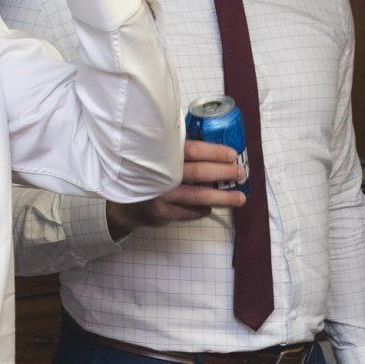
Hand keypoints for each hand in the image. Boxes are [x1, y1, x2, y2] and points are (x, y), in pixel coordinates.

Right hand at [105, 140, 246, 238]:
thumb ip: (178, 151)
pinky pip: (190, 212)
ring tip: (240, 197)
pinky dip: (203, 209)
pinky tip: (211, 206)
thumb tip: (214, 149)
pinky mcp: (161, 213)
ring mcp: (160, 195)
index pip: (193, 150)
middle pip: (199, 173)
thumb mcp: (157, 157)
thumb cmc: (148, 175)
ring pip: (198, 196)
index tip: (232, 155)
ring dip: (222, 197)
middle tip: (241, 173)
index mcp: (162, 154)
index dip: (214, 152)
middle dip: (224, 173)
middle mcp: (161, 174)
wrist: (124, 203)